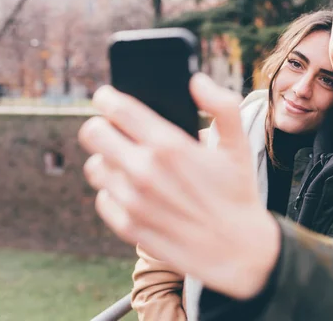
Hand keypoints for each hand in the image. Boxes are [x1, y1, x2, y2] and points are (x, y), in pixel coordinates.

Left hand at [78, 74, 280, 298]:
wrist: (238, 250)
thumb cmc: (238, 193)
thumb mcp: (239, 145)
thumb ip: (222, 105)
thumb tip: (196, 81)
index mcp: (169, 145)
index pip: (117, 108)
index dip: (107, 97)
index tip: (107, 97)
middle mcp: (144, 171)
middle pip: (93, 133)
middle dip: (101, 125)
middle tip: (114, 129)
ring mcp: (132, 201)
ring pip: (94, 166)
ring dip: (107, 159)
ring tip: (126, 161)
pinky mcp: (128, 227)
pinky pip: (102, 198)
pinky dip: (113, 191)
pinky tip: (134, 190)